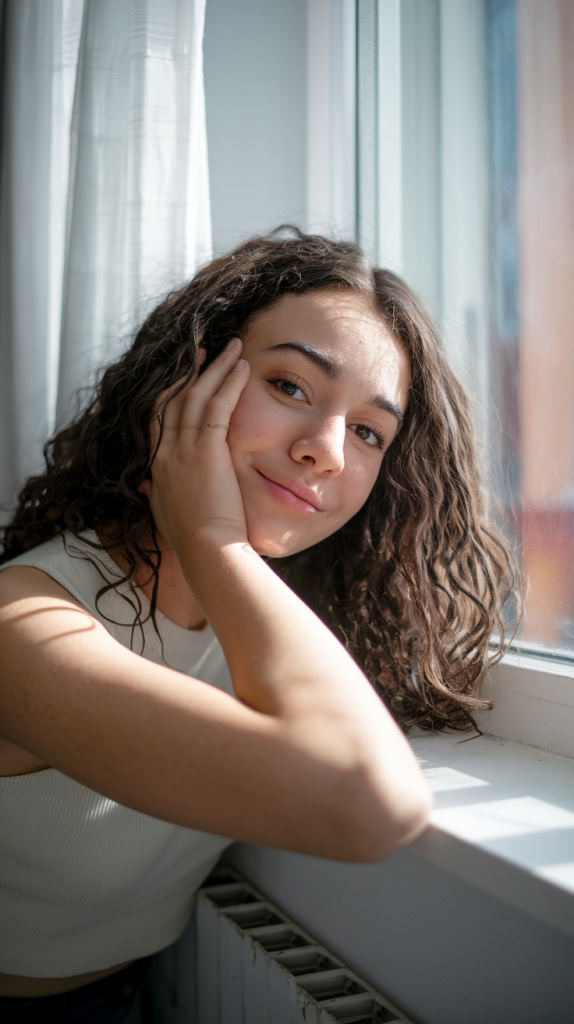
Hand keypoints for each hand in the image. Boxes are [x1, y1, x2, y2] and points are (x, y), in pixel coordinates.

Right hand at [145, 338, 250, 558]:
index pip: (160, 418)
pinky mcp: (207, 450)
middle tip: (206, 350)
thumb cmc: (195, 541)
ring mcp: (184, 449)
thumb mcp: (166, 514)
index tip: (185, 376)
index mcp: (157, 466)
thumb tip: (149, 484)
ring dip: (216, 368)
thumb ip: (158, 493)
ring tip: (233, 348)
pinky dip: (229, 382)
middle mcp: (166, 452)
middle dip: (193, 371)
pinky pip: (218, 405)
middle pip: (177, 399)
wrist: (207, 550)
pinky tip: (242, 367)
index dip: (172, 392)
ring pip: (197, 395)